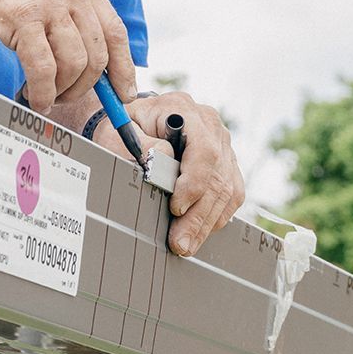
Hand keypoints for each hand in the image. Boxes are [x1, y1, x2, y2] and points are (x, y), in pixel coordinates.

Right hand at [0, 0, 135, 112]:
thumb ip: (66, 9)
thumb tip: (84, 57)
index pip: (115, 30)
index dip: (122, 68)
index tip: (122, 92)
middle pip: (98, 53)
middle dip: (85, 86)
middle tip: (66, 97)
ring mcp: (47, 2)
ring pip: (75, 64)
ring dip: (62, 90)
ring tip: (45, 95)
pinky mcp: (21, 17)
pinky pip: (44, 68)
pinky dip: (42, 91)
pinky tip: (33, 95)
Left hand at [126, 92, 244, 257]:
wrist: (135, 122)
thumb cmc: (124, 127)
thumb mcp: (119, 130)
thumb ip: (139, 144)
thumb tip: (161, 159)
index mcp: (184, 109)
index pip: (204, 150)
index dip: (194, 183)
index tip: (175, 208)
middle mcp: (210, 124)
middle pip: (217, 175)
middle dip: (198, 215)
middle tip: (180, 243)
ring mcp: (222, 143)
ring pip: (228, 189)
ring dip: (208, 222)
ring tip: (186, 244)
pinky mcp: (227, 161)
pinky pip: (233, 193)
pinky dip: (218, 215)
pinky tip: (200, 231)